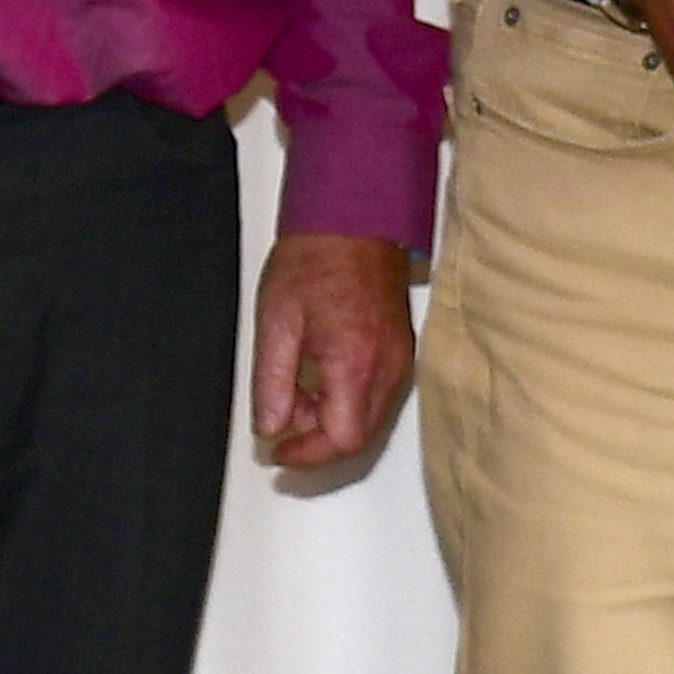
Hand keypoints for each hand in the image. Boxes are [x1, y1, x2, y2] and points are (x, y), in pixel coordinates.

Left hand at [250, 231, 419, 469]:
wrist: (354, 217)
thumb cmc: (317, 256)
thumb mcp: (276, 321)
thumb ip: (271, 382)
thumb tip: (270, 425)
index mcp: (356, 362)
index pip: (341, 440)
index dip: (307, 456)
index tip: (280, 452)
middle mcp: (388, 365)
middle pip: (359, 436)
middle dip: (317, 439)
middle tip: (282, 419)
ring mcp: (400, 358)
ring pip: (370, 418)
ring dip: (332, 418)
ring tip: (297, 387)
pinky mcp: (402, 349)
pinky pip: (378, 394)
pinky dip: (348, 398)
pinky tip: (321, 374)